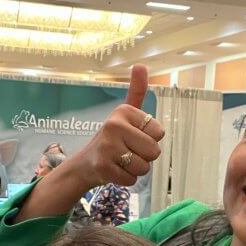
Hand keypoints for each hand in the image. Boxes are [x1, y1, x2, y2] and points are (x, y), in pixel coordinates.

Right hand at [64, 64, 164, 189]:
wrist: (85, 163)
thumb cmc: (112, 138)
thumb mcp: (125, 114)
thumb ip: (136, 91)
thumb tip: (140, 65)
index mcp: (124, 111)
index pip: (159, 132)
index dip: (150, 139)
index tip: (133, 137)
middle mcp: (114, 125)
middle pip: (154, 151)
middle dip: (144, 157)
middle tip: (127, 152)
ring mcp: (107, 147)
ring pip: (144, 168)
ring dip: (135, 169)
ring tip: (120, 161)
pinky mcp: (103, 168)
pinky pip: (132, 180)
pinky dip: (125, 179)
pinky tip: (114, 171)